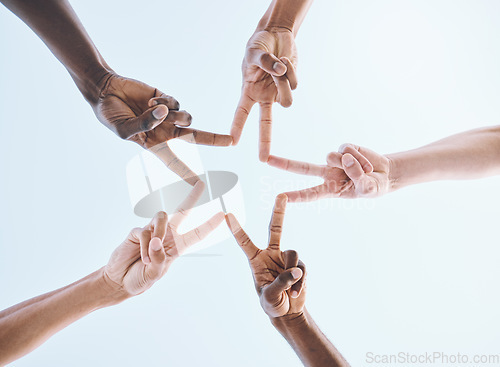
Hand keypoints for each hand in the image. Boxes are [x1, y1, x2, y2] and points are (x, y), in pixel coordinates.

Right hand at [95, 73, 231, 184]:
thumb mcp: (123, 129)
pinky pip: (176, 103)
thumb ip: (143, 124)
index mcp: (154, 145)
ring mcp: (167, 115)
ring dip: (174, 115)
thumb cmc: (110, 116)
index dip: (187, 175)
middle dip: (214, 139)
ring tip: (155, 109)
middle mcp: (165, 131)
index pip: (174, 163)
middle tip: (231, 141)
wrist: (105, 90)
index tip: (201, 186)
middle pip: (195, 138)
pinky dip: (165, 102)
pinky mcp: (167, 99)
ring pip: (186, 118)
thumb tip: (165, 114)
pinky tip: (152, 100)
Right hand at [103, 181, 223, 295]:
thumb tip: (157, 241)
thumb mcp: (154, 274)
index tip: (222, 214)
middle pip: (182, 212)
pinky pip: (144, 231)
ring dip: (158, 235)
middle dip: (192, 197)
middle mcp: (167, 236)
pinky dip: (144, 246)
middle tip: (202, 184)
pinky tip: (142, 257)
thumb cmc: (140, 279)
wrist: (119, 281)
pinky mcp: (137, 232)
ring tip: (149, 257)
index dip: (209, 224)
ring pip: (162, 218)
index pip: (197, 234)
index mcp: (177, 247)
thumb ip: (159, 259)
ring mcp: (152, 231)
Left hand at [225, 194, 306, 318]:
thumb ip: (282, 282)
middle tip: (281, 195)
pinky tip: (296, 293)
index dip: (236, 229)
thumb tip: (297, 269)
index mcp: (256, 260)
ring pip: (292, 254)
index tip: (227, 214)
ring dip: (292, 274)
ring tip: (289, 291)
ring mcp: (285, 258)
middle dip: (279, 212)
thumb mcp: (270, 296)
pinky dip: (300, 282)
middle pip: (275, 229)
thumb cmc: (271, 304)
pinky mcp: (299, 265)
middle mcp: (270, 254)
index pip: (244, 242)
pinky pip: (302, 267)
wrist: (288, 312)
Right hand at [231, 29, 297, 161]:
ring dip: (283, 83)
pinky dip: (291, 71)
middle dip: (265, 141)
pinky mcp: (291, 85)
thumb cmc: (258, 44)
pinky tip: (285, 62)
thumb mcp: (255, 51)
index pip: (242, 112)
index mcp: (248, 92)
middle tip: (263, 160)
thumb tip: (280, 72)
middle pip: (265, 123)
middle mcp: (263, 97)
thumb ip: (266, 62)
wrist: (275, 35)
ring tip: (278, 65)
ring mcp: (278, 93)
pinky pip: (295, 85)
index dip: (237, 126)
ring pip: (287, 101)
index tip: (232, 140)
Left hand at [267, 144, 391, 200]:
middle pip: (302, 168)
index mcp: (329, 190)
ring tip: (366, 171)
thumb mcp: (369, 190)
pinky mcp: (344, 147)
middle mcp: (327, 174)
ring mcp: (335, 160)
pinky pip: (346, 149)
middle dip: (285, 163)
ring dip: (351, 164)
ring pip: (331, 157)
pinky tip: (367, 163)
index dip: (296, 196)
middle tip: (266, 160)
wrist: (385, 174)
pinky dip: (360, 157)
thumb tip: (344, 159)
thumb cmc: (373, 187)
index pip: (309, 194)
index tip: (281, 197)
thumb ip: (359, 178)